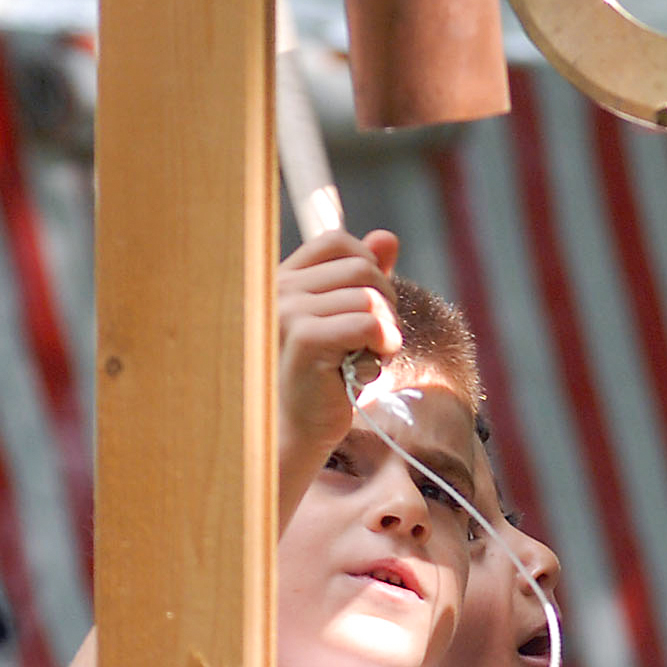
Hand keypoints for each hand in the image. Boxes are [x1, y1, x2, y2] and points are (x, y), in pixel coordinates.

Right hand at [276, 229, 399, 460]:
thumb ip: (365, 277)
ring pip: (369, 297)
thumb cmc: (324, 375)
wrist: (299, 429)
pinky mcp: (304, 340)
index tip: (370, 306)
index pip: (339, 242)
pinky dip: (382, 345)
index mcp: (284, 279)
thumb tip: (387, 237)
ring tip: (367, 356)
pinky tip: (366, 368)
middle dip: (386, 303)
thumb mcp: (348, 318)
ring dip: (386, 329)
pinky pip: (368, 323)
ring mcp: (287, 313)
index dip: (370, 268)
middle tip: (376, 339)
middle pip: (362, 268)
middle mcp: (278, 290)